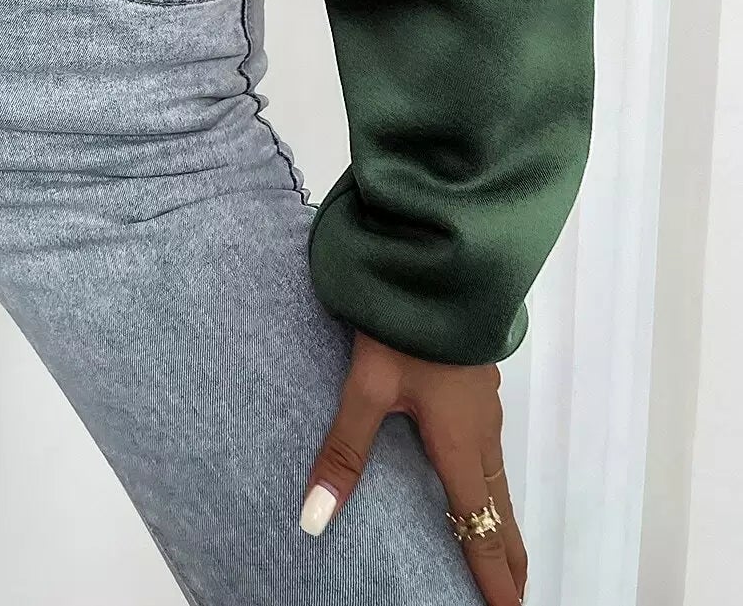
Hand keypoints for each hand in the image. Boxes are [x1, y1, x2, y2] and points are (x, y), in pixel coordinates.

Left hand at [300, 330, 527, 603]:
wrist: (439, 261)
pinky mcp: (477, 382)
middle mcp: (481, 430)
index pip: (479, 527)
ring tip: (501, 550)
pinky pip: (491, 449)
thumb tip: (315, 517)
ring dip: (501, 520)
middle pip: (499, 510)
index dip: (494, 577)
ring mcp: (484, 404)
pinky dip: (492, 483)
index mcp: (459, 442)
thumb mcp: (366, 385)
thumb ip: (344, 450)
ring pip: (498, 479)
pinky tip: (477, 477)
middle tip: (517, 597)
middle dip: (508, 558)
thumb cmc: (406, 322)